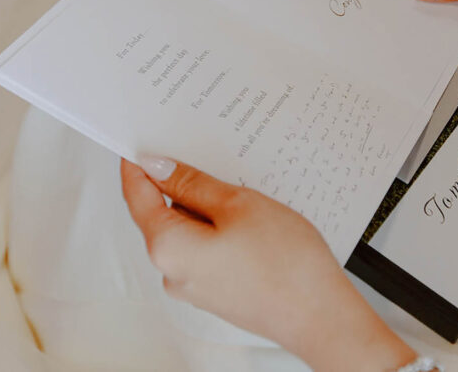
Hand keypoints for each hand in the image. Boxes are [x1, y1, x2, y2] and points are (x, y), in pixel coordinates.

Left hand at [120, 156, 418, 371]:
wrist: (320, 316)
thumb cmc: (285, 265)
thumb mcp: (237, 205)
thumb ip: (191, 184)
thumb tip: (157, 167)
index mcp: (167, 247)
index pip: (137, 195)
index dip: (139, 164)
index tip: (145, 141)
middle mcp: (173, 272)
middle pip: (164, 212)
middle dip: (184, 185)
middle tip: (212, 159)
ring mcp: (194, 285)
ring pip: (190, 229)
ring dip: (210, 208)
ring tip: (247, 196)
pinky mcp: (216, 290)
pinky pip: (207, 248)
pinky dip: (222, 229)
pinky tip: (252, 222)